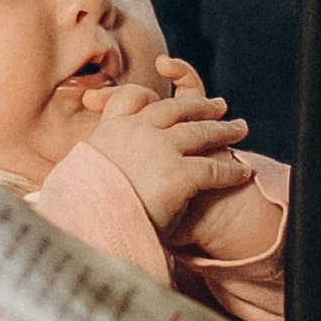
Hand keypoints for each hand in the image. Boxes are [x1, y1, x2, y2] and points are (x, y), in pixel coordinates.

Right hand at [81, 65, 252, 236]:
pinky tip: (243, 173)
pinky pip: (213, 169)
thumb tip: (86, 171)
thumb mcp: (77, 174)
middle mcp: (137, 131)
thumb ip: (93, 163)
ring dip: (223, 131)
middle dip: (199, 106)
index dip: (152, 95)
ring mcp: (160, 149)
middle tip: (219, 106)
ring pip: (201, 134)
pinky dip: (230, 171)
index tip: (166, 92)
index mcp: (111, 129)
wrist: (84, 227)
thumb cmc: (79, 209)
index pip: (133, 98)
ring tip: (239, 129)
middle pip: (176, 110)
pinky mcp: (179, 174)